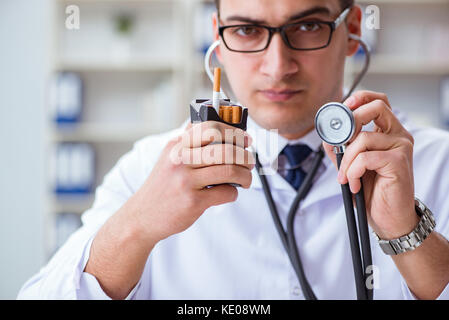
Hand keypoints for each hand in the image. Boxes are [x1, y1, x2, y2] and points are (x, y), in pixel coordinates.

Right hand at [130, 121, 253, 242]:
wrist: (142, 216)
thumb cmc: (162, 186)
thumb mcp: (169, 157)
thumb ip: (190, 141)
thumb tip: (219, 125)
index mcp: (177, 145)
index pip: (211, 128)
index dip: (235, 132)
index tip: (246, 140)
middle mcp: (180, 160)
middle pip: (225, 149)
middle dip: (245, 155)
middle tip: (249, 161)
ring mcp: (186, 181)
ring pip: (230, 170)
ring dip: (245, 175)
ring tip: (245, 179)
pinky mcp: (192, 201)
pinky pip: (226, 193)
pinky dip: (234, 193)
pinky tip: (229, 193)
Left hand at [323, 90, 418, 239]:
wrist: (388, 218)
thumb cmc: (372, 191)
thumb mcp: (350, 164)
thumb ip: (340, 147)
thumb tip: (326, 134)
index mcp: (388, 131)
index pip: (378, 101)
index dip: (359, 98)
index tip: (342, 107)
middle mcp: (398, 135)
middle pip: (376, 107)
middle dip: (351, 122)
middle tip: (341, 144)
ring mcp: (401, 146)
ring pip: (363, 139)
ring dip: (346, 161)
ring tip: (346, 177)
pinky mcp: (399, 161)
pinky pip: (365, 158)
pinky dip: (353, 171)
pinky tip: (355, 184)